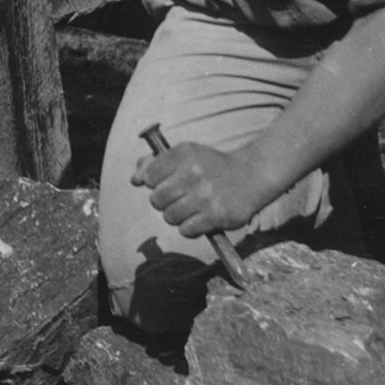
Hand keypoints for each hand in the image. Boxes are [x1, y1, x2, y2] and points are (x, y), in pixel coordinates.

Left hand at [135, 139, 275, 239]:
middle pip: (156, 199)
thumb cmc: (211, 166)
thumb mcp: (185, 154)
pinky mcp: (216, 216)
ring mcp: (205, 196)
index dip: (154, 182)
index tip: (166, 181)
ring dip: (177, 216)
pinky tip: (200, 217)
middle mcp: (194, 173)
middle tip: (179, 196)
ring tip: (190, 207)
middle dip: (164, 201)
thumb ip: (154, 163)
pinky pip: (186, 230)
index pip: (149, 176)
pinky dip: (190, 228)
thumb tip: (134, 179)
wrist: (251, 176)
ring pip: (169, 217)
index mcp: (184, 153)